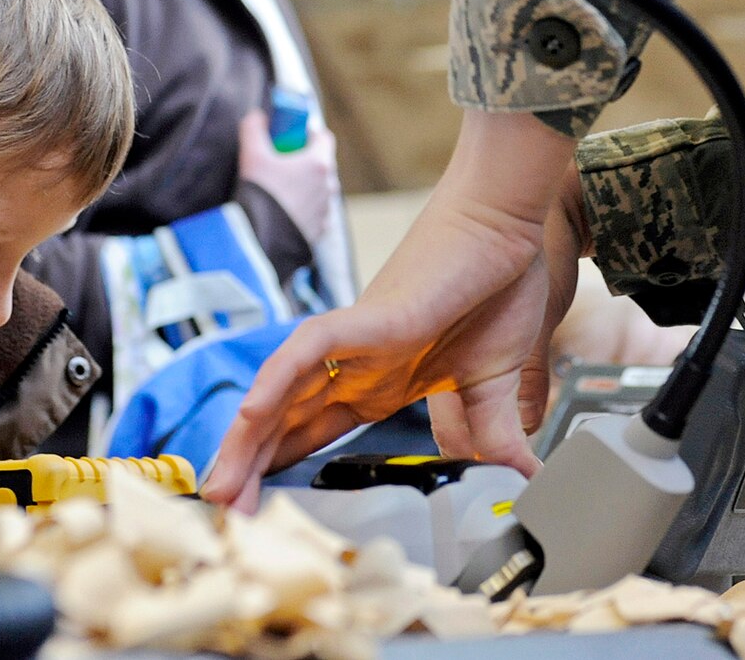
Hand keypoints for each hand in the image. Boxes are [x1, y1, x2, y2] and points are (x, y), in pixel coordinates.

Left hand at [202, 111, 578, 511]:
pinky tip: (251, 418)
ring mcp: (356, 343)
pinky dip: (276, 382)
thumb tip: (522, 483)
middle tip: (224, 514)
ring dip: (249, 440)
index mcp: (380, 383)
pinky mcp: (365, 319)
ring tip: (223, 488)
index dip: (281, 471)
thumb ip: (494, 436)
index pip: (313, 434)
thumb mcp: (494, 386)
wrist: (508, 231)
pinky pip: (306, 352)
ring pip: (283, 392)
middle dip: (252, 468)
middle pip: (286, 422)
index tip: (257, 511)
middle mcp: (356, 366)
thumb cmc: (497, 289)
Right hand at [236, 111, 339, 244]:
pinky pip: (316, 212)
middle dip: (305, 160)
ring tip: (282, 189)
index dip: (309, 132)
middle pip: (322, 163)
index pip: (323, 137)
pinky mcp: (320, 230)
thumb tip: (256, 116)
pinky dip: (305, 208)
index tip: (293, 134)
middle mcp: (328, 185)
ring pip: (320, 189)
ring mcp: (326, 209)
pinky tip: (285, 211)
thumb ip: (253, 129)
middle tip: (282, 161)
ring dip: (305, 185)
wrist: (261, 239)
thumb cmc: (260, 194)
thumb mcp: (251, 155)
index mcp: (318, 163)